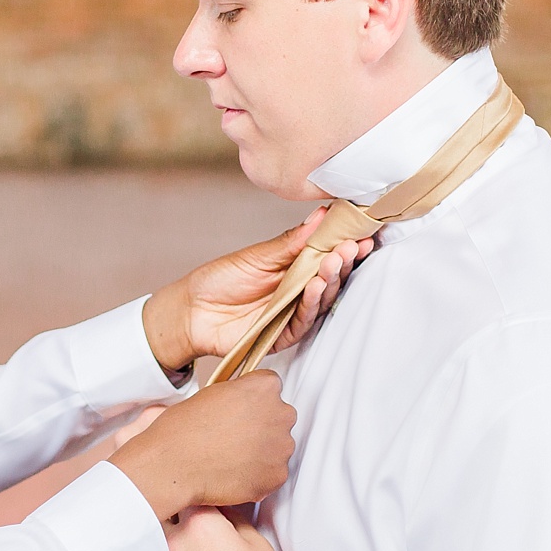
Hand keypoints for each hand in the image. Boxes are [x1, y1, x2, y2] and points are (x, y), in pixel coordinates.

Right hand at [108, 370, 294, 519]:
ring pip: (278, 446)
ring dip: (261, 451)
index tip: (242, 410)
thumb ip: (238, 395)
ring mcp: (282, 446)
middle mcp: (281, 413)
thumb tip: (244, 404)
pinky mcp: (277, 475)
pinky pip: (273, 473)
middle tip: (234, 436)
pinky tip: (234, 472)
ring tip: (231, 457)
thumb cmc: (184, 429)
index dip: (253, 400)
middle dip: (262, 425)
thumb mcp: (212, 393)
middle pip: (279, 417)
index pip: (271, 387)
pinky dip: (258, 475)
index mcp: (265, 387)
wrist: (174, 465)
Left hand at [112, 506, 302, 550]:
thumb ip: (229, 514)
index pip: (178, 490)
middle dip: (156, 511)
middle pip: (150, 513)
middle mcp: (174, 549)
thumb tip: (209, 501)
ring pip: (130, 547)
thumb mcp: (257, 543)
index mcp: (203, 526)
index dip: (179, 490)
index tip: (181, 494)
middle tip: (161, 515)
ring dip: (135, 541)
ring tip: (135, 536)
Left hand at [142, 207, 373, 371]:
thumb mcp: (257, 255)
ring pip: (321, 299)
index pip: (327, 256)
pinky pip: (303, 320)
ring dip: (330, 280)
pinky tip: (315, 285)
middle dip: (342, 261)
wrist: (191, 311)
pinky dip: (310, 303)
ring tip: (335, 262)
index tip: (360, 233)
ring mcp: (291, 313)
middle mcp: (297, 291)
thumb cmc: (220, 280)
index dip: (344, 245)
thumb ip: (291, 241)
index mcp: (294, 268)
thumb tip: (321, 216)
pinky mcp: (283, 334)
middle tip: (351, 246)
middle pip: (329, 278)